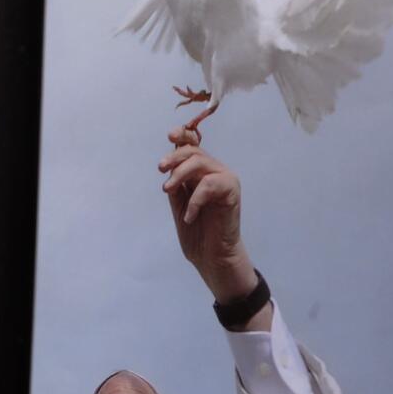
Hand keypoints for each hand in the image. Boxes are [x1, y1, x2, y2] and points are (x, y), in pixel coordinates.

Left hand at [159, 127, 260, 304]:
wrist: (212, 258)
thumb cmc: (197, 233)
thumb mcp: (179, 205)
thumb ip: (176, 185)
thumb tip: (168, 165)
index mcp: (200, 174)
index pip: (193, 147)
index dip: (183, 136)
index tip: (170, 135)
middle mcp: (214, 173)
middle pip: (194, 152)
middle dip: (174, 156)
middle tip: (160, 168)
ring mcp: (225, 181)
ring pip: (202, 163)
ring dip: (180, 174)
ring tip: (167, 190)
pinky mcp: (232, 192)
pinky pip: (210, 184)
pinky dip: (195, 199)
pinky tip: (189, 216)